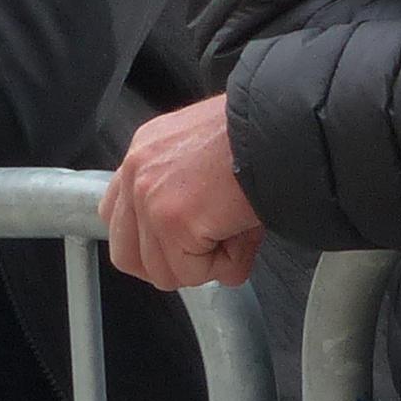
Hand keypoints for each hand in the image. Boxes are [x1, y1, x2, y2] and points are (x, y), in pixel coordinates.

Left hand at [105, 96, 265, 289]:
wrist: (284, 127)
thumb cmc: (261, 133)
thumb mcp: (211, 153)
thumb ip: (188, 193)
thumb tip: (200, 242)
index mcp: (147, 150)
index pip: (117, 214)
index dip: (150, 243)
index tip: (179, 247)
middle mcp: (138, 171)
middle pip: (127, 255)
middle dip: (170, 267)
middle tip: (206, 256)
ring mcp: (150, 199)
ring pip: (164, 272)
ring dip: (206, 265)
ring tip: (237, 235)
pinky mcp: (174, 222)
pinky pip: (194, 273)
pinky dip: (226, 265)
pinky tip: (244, 235)